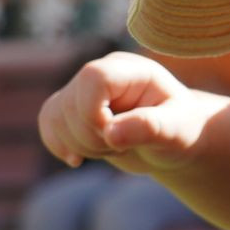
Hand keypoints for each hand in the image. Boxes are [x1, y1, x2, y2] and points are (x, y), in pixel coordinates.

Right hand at [36, 53, 229, 175]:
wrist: (172, 140)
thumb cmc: (182, 130)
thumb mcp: (176, 131)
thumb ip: (149, 128)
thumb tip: (111, 134)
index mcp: (130, 70)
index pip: (93, 78)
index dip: (95, 114)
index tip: (116, 138)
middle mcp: (102, 72)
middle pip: (71, 103)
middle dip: (92, 139)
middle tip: (123, 146)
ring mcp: (84, 89)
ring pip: (55, 116)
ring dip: (79, 145)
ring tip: (111, 148)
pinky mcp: (71, 107)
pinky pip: (48, 123)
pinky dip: (59, 145)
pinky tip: (78, 159)